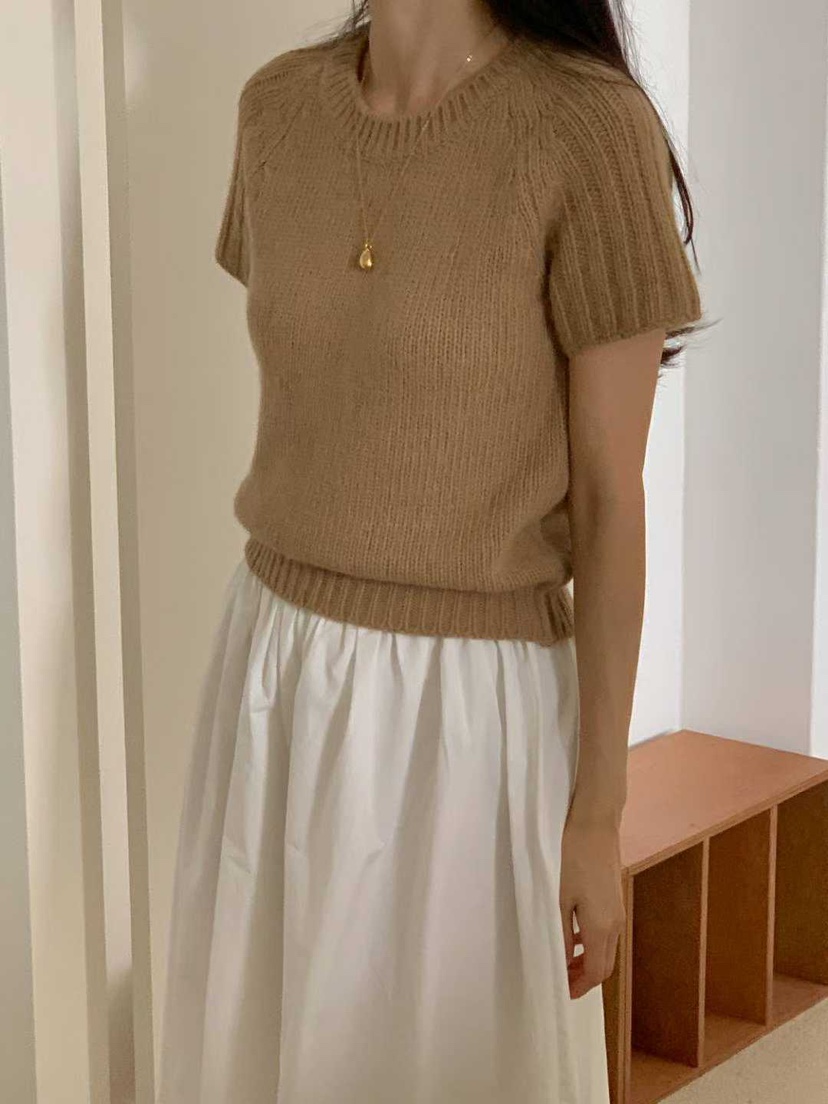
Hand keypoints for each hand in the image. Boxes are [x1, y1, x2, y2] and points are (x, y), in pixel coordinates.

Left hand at [558, 815, 625, 998]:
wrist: (595, 822)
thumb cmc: (570, 858)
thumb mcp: (558, 898)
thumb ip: (560, 933)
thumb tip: (561, 962)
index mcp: (602, 928)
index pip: (596, 972)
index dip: (580, 986)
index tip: (562, 992)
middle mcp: (616, 923)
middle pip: (606, 963)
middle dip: (585, 976)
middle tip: (561, 979)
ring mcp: (618, 909)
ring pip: (607, 947)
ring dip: (589, 959)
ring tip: (565, 959)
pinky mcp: (615, 896)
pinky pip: (607, 930)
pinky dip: (593, 941)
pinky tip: (575, 932)